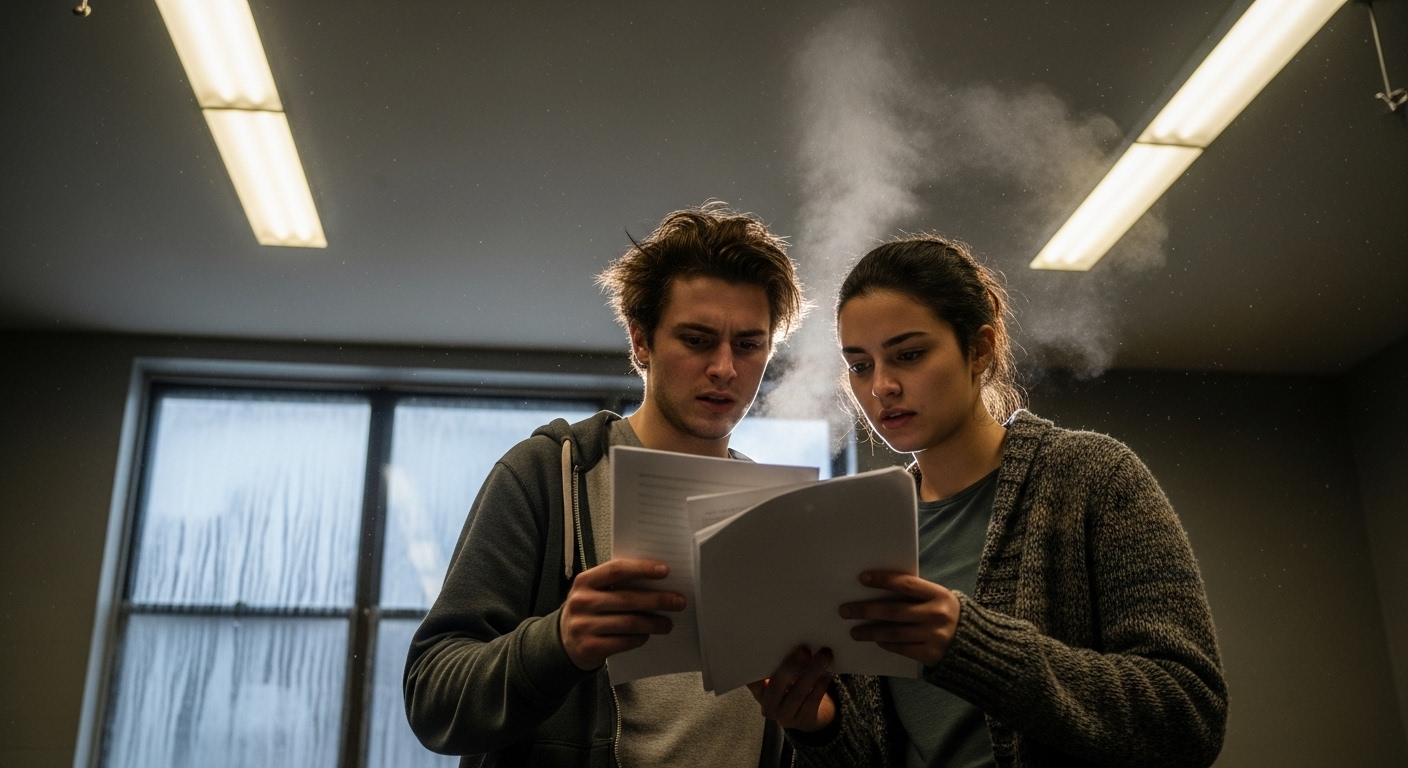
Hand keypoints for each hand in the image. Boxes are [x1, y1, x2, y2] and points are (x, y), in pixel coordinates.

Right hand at [559, 558, 683, 670]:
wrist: (563, 643)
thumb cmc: (588, 611)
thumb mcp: (593, 592)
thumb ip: (616, 584)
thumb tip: (657, 581)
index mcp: (584, 581)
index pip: (617, 569)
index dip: (642, 569)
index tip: (665, 571)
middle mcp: (581, 602)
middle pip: (628, 598)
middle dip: (658, 599)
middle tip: (678, 601)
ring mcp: (584, 626)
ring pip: (629, 622)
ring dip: (654, 623)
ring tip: (668, 623)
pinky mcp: (590, 647)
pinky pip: (624, 641)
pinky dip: (640, 638)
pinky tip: (648, 635)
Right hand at [746, 646, 835, 732]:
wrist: (808, 714)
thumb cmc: (792, 686)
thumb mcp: (783, 676)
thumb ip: (781, 664)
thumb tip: (794, 642)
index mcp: (759, 691)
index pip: (752, 679)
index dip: (757, 666)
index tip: (768, 648)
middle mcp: (768, 706)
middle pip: (776, 686)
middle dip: (791, 666)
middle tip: (804, 650)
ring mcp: (785, 717)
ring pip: (797, 694)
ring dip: (812, 672)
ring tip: (823, 656)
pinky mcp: (804, 722)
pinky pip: (812, 702)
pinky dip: (820, 686)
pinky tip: (827, 674)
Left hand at [841, 571, 959, 665]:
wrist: (976, 644)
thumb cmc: (948, 615)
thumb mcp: (939, 599)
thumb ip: (917, 595)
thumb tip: (878, 590)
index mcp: (939, 594)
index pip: (905, 584)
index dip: (883, 580)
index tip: (862, 578)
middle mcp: (937, 614)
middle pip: (893, 611)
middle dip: (865, 610)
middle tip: (845, 610)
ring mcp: (934, 636)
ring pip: (893, 633)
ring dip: (870, 632)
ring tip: (854, 631)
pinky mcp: (931, 655)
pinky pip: (902, 648)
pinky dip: (887, 644)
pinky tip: (876, 641)